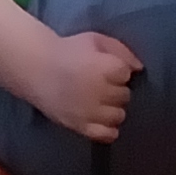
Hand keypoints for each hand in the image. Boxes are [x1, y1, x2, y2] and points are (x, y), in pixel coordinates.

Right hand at [27, 29, 142, 141]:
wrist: (35, 68)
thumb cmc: (68, 50)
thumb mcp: (96, 40)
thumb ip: (122, 51)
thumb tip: (139, 68)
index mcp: (104, 68)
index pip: (127, 74)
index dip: (118, 70)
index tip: (107, 67)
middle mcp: (99, 92)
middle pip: (124, 95)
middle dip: (116, 88)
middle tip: (101, 83)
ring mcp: (89, 112)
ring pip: (119, 115)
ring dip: (113, 107)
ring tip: (100, 100)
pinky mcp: (80, 127)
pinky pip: (106, 135)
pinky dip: (108, 128)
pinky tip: (102, 118)